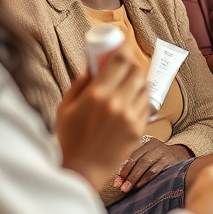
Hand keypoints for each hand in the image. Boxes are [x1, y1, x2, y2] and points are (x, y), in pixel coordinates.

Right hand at [56, 46, 150, 189]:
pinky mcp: (139, 129)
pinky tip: (130, 100)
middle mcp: (117, 103)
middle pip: (137, 70)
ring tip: (127, 82)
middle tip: (125, 63)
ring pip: (145, 86)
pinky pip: (146, 104)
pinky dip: (140, 98)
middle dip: (132, 62)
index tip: (122, 44)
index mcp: (97, 95)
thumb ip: (81, 82)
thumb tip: (94, 62)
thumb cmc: (70, 138)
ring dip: (138, 80)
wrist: (83, 169)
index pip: (120, 61)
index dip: (123, 48)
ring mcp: (131, 117)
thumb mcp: (66, 106)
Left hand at [114, 138, 192, 192]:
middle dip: (128, 175)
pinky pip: (157, 170)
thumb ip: (137, 160)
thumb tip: (119, 178)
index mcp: (148, 143)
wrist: (182, 154)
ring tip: (127, 189)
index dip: (123, 169)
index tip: (116, 181)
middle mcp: (156, 146)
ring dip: (135, 178)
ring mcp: (165, 153)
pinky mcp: (172, 162)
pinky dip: (146, 179)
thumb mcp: (149, 153)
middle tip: (120, 187)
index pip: (132, 155)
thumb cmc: (159, 158)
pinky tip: (139, 186)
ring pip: (147, 166)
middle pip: (139, 160)